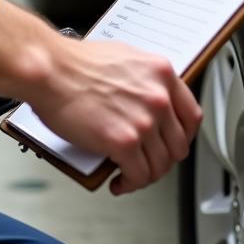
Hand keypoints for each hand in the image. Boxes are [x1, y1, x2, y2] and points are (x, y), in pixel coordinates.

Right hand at [29, 39, 202, 195]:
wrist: (51, 70)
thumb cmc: (75, 63)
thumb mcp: (124, 58)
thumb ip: (144, 80)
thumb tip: (148, 101)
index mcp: (161, 73)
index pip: (192, 115)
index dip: (183, 136)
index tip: (173, 143)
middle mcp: (159, 97)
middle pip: (178, 145)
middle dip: (163, 159)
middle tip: (148, 162)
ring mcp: (144, 121)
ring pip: (160, 165)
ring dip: (146, 175)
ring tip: (131, 175)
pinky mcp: (124, 142)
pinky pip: (138, 176)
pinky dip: (129, 184)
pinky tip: (119, 182)